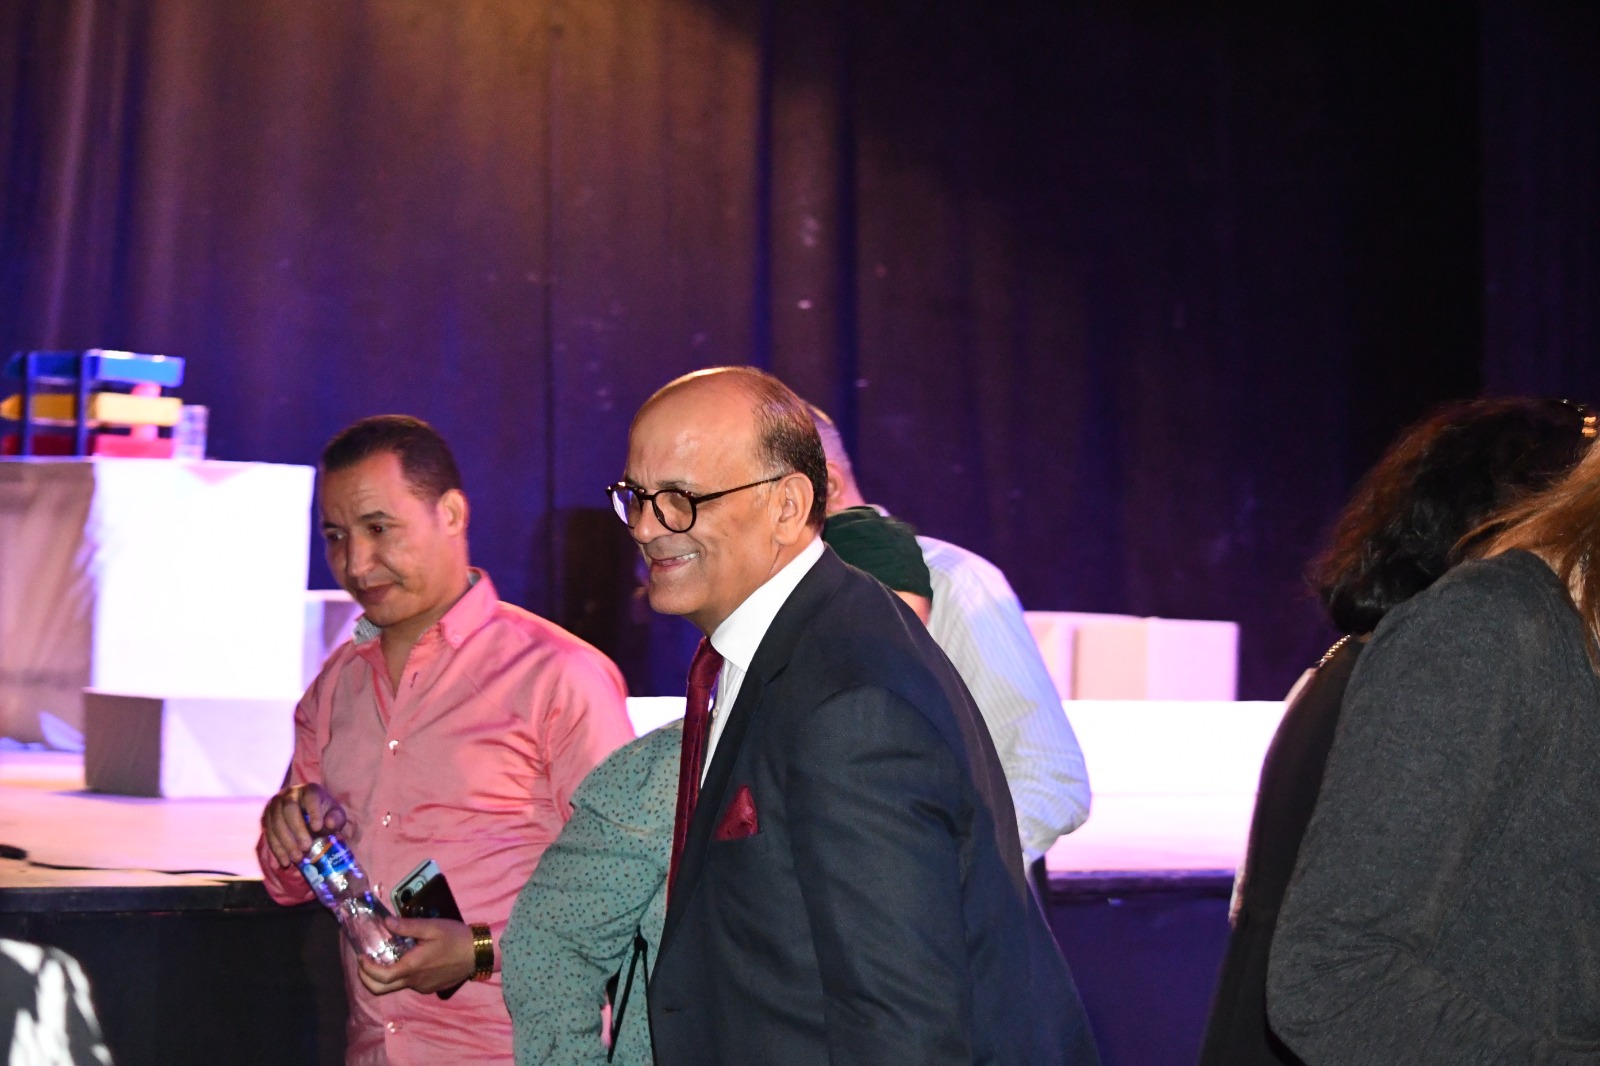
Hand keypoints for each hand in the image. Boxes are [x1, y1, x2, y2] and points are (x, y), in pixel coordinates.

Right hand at [260, 782, 347, 867]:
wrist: (308, 816)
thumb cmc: (325, 814)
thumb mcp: (335, 814)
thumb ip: (336, 817)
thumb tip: (330, 824)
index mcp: (309, 790)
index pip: (310, 797)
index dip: (313, 811)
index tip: (318, 827)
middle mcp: (289, 794)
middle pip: (289, 809)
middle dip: (297, 829)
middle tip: (306, 847)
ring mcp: (275, 806)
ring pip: (276, 823)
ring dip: (286, 842)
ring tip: (298, 858)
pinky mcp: (267, 819)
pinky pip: (269, 834)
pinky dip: (277, 849)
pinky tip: (285, 861)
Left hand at [356, 916, 476, 995]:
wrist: (479, 953)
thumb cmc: (455, 938)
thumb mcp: (431, 927)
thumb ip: (406, 926)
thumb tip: (385, 922)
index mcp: (411, 967)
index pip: (380, 976)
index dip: (366, 969)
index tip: (361, 956)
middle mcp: (414, 982)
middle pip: (381, 989)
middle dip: (366, 979)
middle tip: (364, 963)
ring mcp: (421, 987)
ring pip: (395, 987)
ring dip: (383, 976)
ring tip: (385, 957)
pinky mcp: (429, 987)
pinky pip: (408, 984)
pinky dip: (400, 975)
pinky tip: (406, 959)